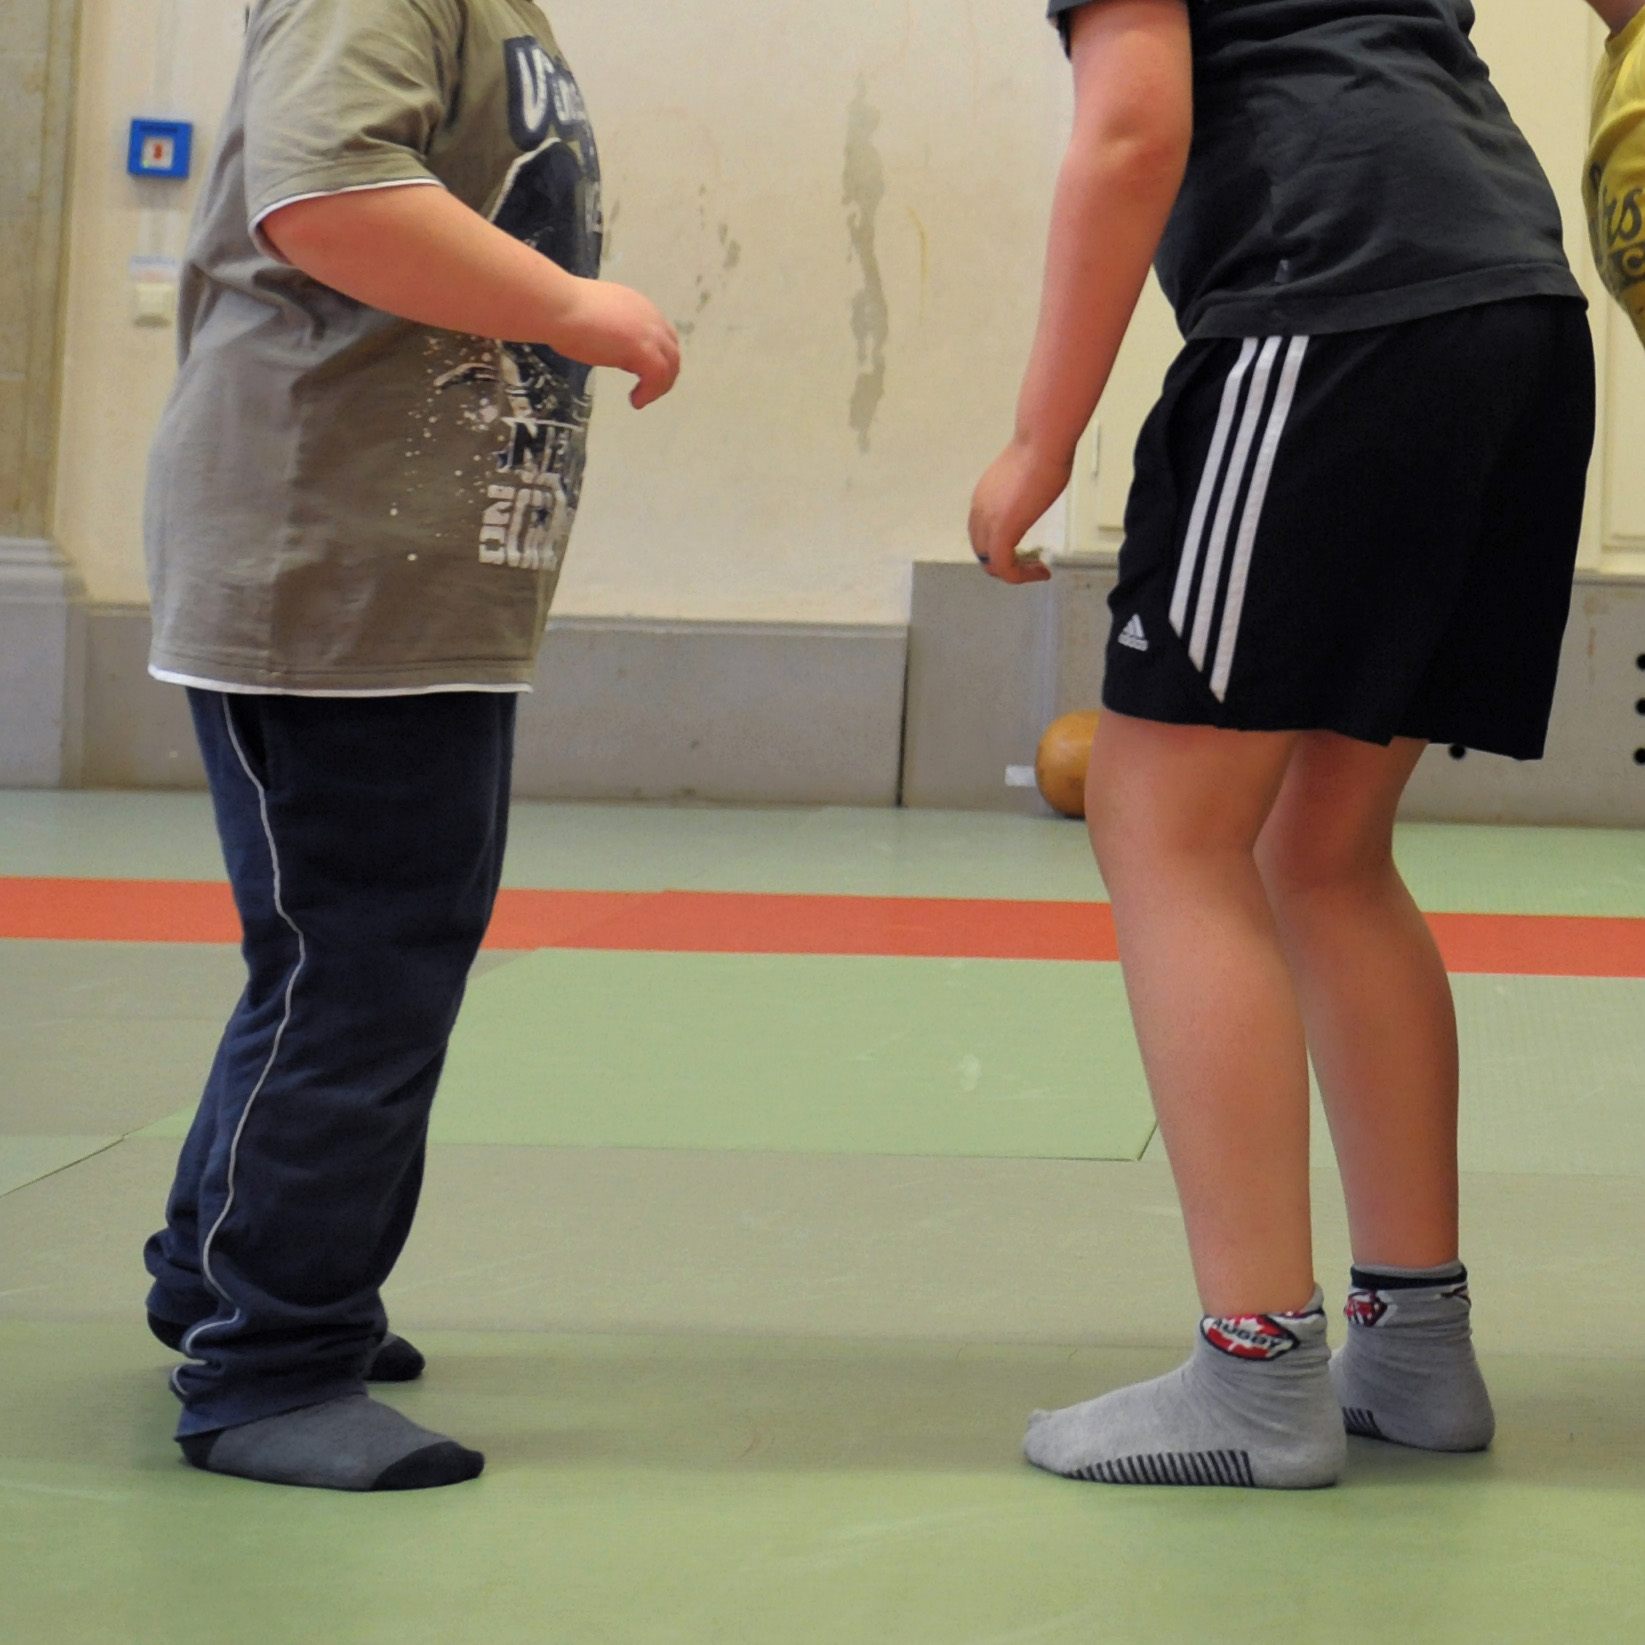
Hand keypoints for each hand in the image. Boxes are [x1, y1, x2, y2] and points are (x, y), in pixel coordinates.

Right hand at [551, 279, 681, 408]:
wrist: (558, 307)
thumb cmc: (563, 311)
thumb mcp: (594, 319)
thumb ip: (610, 331)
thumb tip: (609, 348)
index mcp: (637, 305)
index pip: (660, 333)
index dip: (657, 355)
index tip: (643, 372)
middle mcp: (649, 316)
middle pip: (671, 350)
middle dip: (664, 373)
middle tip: (649, 391)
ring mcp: (648, 332)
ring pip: (670, 365)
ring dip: (659, 385)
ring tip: (643, 399)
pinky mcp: (643, 350)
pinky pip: (658, 377)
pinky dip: (650, 392)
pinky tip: (635, 401)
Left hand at [967, 439, 1066, 583]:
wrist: (1042, 443)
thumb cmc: (1043, 451)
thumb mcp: (1026, 477)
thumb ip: (1022, 492)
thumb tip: (1033, 493)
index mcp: (983, 498)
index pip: (981, 535)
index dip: (1002, 548)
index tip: (1028, 549)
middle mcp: (979, 511)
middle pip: (983, 552)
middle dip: (1007, 563)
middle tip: (1033, 564)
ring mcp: (988, 522)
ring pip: (991, 564)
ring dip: (1015, 572)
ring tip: (1038, 570)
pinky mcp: (1001, 531)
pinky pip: (1004, 568)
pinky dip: (1022, 576)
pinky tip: (1042, 572)